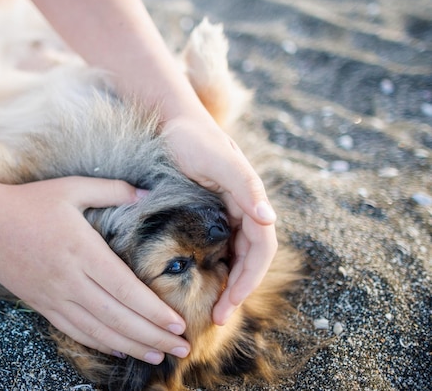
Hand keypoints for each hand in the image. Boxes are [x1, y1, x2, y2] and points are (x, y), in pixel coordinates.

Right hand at [0, 176, 189, 363]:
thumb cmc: (28, 202)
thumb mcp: (71, 188)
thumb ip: (112, 190)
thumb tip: (148, 194)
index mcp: (82, 250)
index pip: (126, 289)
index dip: (154, 311)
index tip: (179, 323)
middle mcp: (70, 280)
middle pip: (118, 317)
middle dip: (154, 336)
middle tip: (182, 348)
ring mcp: (54, 297)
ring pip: (99, 330)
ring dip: (132, 346)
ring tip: (159, 356)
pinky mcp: (42, 305)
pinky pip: (76, 330)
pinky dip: (101, 344)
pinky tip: (121, 349)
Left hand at [161, 115, 277, 324]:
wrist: (172, 122)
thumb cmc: (194, 138)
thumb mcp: (219, 159)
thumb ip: (245, 186)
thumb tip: (268, 218)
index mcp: (250, 200)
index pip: (260, 250)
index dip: (248, 279)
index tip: (229, 304)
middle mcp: (243, 209)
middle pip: (249, 259)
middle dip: (237, 289)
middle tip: (217, 317)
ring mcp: (226, 212)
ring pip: (235, 256)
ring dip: (228, 283)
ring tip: (212, 309)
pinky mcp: (208, 213)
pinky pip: (218, 246)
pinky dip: (215, 267)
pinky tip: (202, 282)